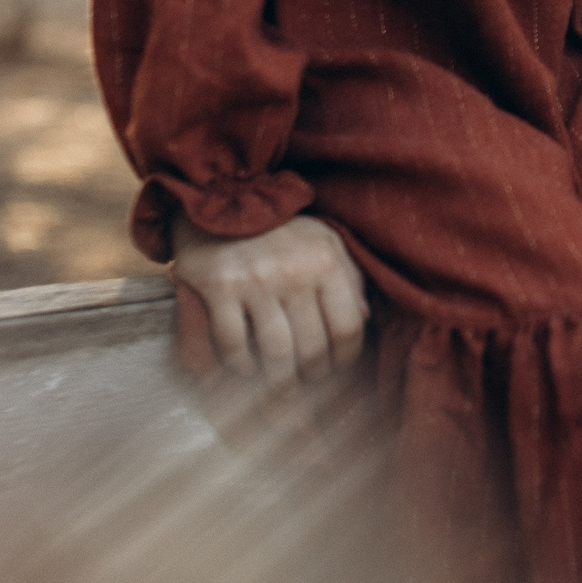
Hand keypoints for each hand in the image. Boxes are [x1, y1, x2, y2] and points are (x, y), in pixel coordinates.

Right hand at [169, 213, 368, 392]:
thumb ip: (348, 279)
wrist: (223, 196)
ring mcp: (255, 280)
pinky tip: (245, 367)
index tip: (336, 368)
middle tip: (306, 383)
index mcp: (326, 261)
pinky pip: (233, 343)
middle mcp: (294, 272)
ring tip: (280, 386)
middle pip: (312, 348)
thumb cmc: (282, 228)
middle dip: (311, 376)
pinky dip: (240, 364)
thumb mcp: (325, 242)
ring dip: (278, 380)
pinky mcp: (218, 286)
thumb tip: (363, 320)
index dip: (344, 358)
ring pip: (275, 353)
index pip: (347, 327)